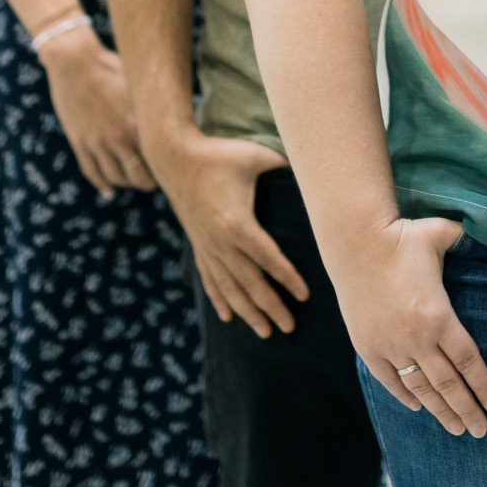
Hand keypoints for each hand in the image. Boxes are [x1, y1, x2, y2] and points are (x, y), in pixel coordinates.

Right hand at [40, 29, 153, 200]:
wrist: (74, 62)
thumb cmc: (111, 68)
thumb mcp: (138, 88)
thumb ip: (151, 109)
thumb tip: (172, 119)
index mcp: (138, 124)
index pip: (157, 159)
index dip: (165, 168)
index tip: (170, 169)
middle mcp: (118, 138)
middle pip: (138, 176)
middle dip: (147, 182)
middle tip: (152, 182)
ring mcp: (97, 142)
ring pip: (115, 177)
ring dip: (125, 184)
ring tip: (132, 182)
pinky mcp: (79, 142)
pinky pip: (92, 172)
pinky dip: (101, 184)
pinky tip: (108, 190)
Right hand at [149, 129, 302, 335]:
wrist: (174, 157)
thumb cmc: (219, 154)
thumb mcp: (254, 156)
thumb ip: (283, 164)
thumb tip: (313, 163)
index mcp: (238, 224)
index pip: (269, 260)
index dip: (288, 279)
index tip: (304, 296)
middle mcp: (220, 242)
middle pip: (250, 283)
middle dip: (270, 307)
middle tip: (289, 327)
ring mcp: (206, 247)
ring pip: (229, 288)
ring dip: (248, 312)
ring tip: (265, 332)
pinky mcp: (197, 245)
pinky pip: (209, 279)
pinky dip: (220, 300)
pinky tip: (228, 318)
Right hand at [343, 216, 486, 436]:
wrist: (355, 242)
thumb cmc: (402, 237)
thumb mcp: (441, 236)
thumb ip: (466, 240)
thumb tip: (486, 231)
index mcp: (439, 316)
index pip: (468, 362)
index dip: (483, 386)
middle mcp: (416, 338)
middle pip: (448, 385)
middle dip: (467, 410)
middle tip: (481, 431)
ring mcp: (390, 345)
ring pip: (421, 388)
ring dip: (440, 411)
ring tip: (455, 429)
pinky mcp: (368, 346)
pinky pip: (390, 379)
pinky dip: (405, 395)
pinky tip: (418, 407)